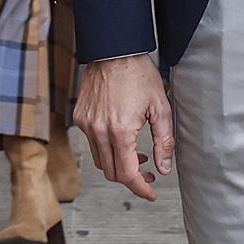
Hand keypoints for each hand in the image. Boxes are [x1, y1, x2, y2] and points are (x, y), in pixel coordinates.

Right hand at [76, 53, 174, 200]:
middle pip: (111, 172)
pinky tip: (121, 139)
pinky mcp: (79, 117)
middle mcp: (99, 131)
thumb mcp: (161, 107)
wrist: (114, 50)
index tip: (150, 193)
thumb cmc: (138, 74)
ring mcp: (86, 124)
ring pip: (100, 160)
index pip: (127, 174)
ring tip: (137, 155)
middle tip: (147, 174)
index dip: (140, 188)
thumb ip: (163, 141)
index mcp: (120, 131)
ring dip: (118, 164)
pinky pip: (92, 143)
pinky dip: (106, 148)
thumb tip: (163, 168)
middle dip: (131, 178)